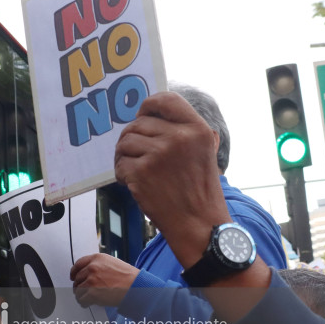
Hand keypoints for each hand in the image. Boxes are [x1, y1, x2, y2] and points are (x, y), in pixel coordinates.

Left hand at [70, 253, 138, 306]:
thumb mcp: (113, 263)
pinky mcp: (91, 293)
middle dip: (79, 285)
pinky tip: (88, 303)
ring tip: (87, 298)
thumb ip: (99, 265)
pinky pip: (81, 299)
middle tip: (83, 290)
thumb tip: (89, 272)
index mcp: (97, 258)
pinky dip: (83, 302)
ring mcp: (91, 280)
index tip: (73, 276)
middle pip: (77, 277)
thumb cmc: (129, 278)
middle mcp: (92, 267)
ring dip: (81, 294)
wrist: (136, 288)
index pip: (78, 263)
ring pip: (78, 289)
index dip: (74, 271)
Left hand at [114, 92, 230, 267]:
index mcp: (198, 129)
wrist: (198, 224)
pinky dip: (121, 173)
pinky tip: (132, 182)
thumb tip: (152, 113)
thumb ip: (184, 130)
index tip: (143, 115)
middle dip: (133, 138)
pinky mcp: (141, 172)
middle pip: (138, 123)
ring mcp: (158, 155)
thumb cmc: (199, 190)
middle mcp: (178, 138)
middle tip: (138, 155)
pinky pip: (119, 162)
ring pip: (125, 141)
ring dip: (124, 156)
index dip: (149, 105)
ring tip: (136, 170)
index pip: (166, 99)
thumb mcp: (205, 152)